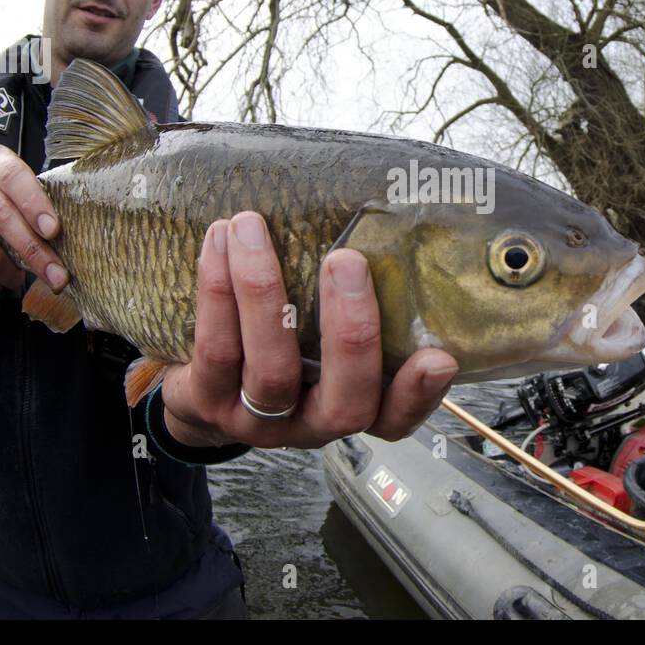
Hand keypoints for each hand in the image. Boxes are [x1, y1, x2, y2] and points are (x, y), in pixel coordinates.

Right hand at [0, 143, 66, 292]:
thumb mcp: (5, 181)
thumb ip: (30, 198)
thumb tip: (65, 240)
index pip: (15, 178)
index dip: (35, 204)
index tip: (54, 231)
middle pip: (2, 217)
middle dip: (34, 252)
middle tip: (57, 276)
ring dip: (10, 272)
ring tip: (24, 279)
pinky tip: (2, 280)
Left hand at [160, 214, 459, 449]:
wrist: (206, 387)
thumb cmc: (289, 341)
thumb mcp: (330, 332)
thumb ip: (362, 299)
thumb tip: (393, 220)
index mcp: (357, 408)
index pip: (398, 418)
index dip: (420, 395)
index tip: (438, 357)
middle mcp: (314, 424)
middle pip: (344, 402)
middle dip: (351, 331)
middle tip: (346, 260)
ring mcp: (260, 422)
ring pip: (270, 370)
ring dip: (262, 292)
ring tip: (252, 227)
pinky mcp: (209, 403)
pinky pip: (216, 349)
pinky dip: (217, 290)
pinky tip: (219, 241)